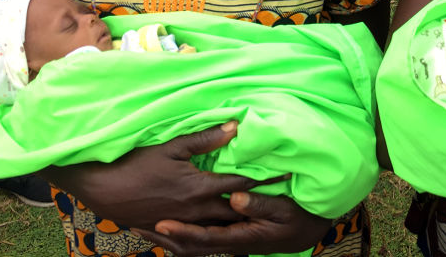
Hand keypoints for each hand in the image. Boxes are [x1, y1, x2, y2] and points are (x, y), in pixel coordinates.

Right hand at [43, 122, 281, 230]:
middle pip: (234, 212)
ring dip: (237, 227)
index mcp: (198, 189)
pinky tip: (221, 240)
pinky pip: (194, 242)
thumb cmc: (135, 161)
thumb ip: (205, 139)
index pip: (240, 184)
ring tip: (260, 224)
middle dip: (257, 208)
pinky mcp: (166, 231)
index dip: (265, 179)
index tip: (287, 175)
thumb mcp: (171, 145)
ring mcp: (180, 224)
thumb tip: (237, 126)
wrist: (99, 187)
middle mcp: (194, 211)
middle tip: (283, 205)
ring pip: (217, 231)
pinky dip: (210, 241)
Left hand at [137, 191, 330, 256]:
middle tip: (139, 225)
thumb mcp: (284, 210)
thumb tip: (235, 198)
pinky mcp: (230, 236)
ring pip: (193, 247)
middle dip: (167, 238)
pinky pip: (200, 241)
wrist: (307, 232)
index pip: (204, 237)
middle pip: (192, 247)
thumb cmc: (298, 218)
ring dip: (170, 239)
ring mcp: (229, 241)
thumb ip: (260, 205)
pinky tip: (171, 224)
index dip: (182, 232)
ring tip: (145, 225)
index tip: (162, 223)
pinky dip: (182, 236)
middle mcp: (230, 243)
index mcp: (240, 236)